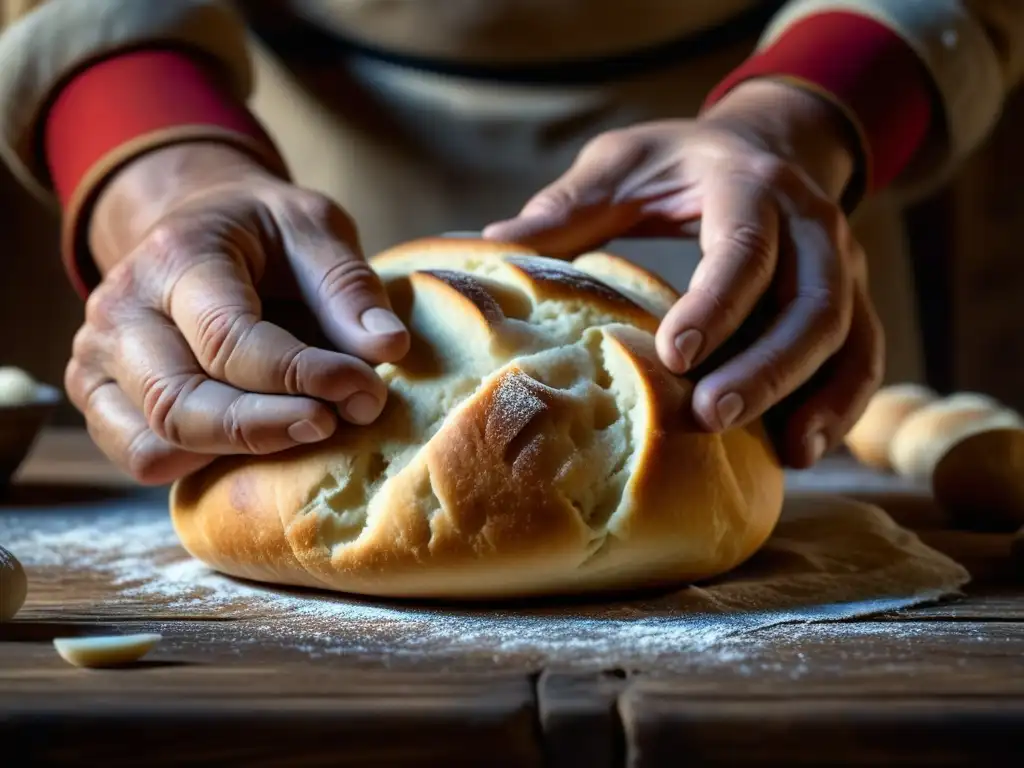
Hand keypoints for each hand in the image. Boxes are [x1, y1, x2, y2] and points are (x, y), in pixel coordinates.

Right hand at [66, 143, 409, 483]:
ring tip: (302, 430)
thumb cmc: (262, 230)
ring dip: (237, 453)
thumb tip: (388, 348)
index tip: (365, 389)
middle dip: (268, 426)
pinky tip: (257, 441)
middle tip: (335, 423)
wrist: (198, 223)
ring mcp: (98, 357)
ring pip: (157, 442)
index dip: (301, 375)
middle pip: (182, 403)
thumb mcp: (313, 227)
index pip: (229, 339)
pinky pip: (140, 457)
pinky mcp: (98, 394)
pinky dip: (200, 464)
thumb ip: (348, 285)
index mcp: (175, 256)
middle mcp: (120, 309)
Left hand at [484, 80, 883, 467]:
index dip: (716, 303)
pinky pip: (864, 356)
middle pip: (813, 302)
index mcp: (751, 184)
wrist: (768, 145)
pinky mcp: (853, 299)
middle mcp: (814, 224)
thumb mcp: (625, 163)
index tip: (672, 356)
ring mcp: (844, 264)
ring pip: (850, 336)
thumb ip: (570, 203)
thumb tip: (497, 243)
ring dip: (818, 396)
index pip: (745, 245)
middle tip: (712, 417)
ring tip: (785, 455)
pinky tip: (804, 450)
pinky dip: (843, 405)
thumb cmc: (682, 162)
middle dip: (768, 366)